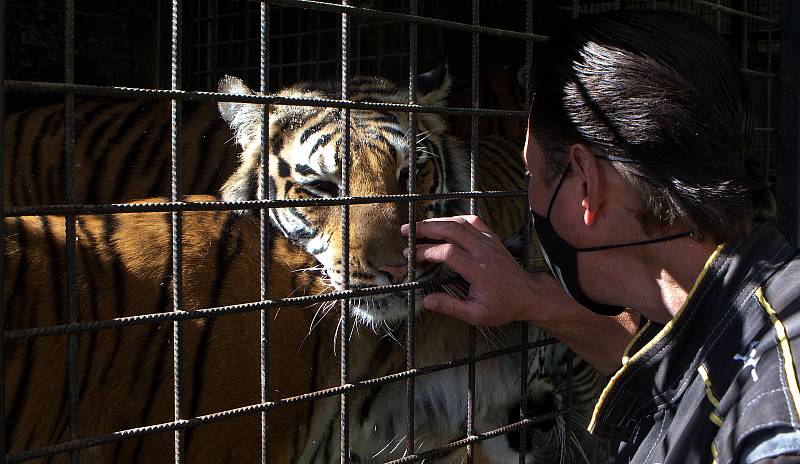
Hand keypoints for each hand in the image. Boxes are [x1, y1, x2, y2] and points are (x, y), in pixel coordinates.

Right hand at [402, 215, 639, 373]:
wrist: (528, 295)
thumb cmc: (503, 307)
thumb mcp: (476, 315)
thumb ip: (450, 307)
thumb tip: (426, 301)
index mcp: (479, 270)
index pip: (448, 252)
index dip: (427, 251)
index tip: (412, 255)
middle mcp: (484, 251)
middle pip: (452, 230)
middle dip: (426, 228)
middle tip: (406, 231)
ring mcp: (489, 242)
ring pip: (460, 223)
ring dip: (437, 221)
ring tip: (418, 226)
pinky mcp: (492, 238)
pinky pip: (472, 221)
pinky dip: (455, 219)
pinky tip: (443, 223)